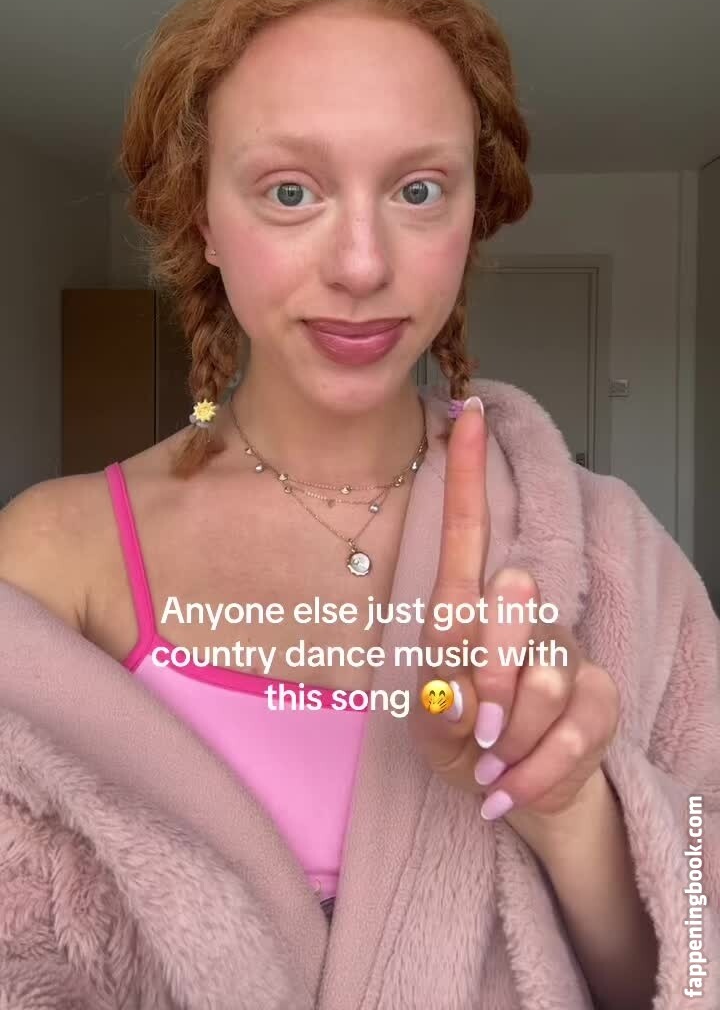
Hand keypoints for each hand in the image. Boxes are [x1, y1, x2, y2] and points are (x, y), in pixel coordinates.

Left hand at [407, 397, 619, 843]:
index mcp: (465, 612)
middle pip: (504, 607)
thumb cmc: (468, 744)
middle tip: (476, 730)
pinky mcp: (599, 695)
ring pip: (536, 680)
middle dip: (483, 682)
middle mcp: (520, 616)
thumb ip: (437, 713)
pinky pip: (567, 733)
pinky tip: (509, 788)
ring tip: (495, 755)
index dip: (465, 473)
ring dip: (505, 740)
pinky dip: (529, 775)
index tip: (464, 412)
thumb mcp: (432, 736)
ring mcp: (564, 652)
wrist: (523, 791)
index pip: (465, 530)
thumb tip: (452, 692)